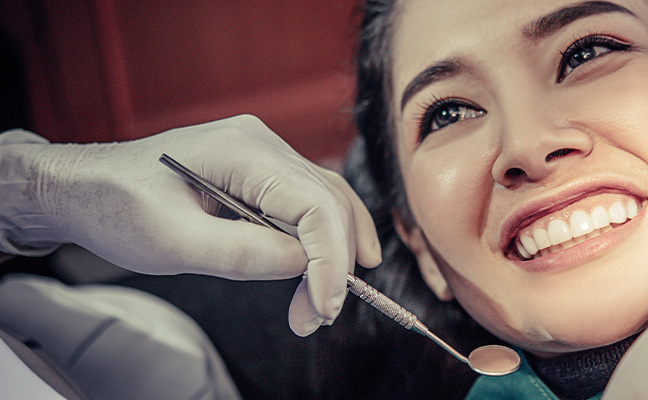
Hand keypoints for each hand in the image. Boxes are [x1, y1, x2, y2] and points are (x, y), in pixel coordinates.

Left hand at [17, 115, 380, 334]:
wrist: (85, 187)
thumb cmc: (118, 207)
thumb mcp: (171, 242)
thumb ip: (241, 254)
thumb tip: (303, 266)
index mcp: (241, 150)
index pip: (312, 204)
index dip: (327, 259)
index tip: (322, 307)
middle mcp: (262, 144)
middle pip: (328, 203)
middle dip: (332, 264)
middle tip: (316, 317)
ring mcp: (265, 155)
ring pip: (328, 201)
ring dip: (335, 253)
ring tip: (326, 301)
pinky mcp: (262, 173)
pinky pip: (309, 202)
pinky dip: (326, 236)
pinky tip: (344, 260)